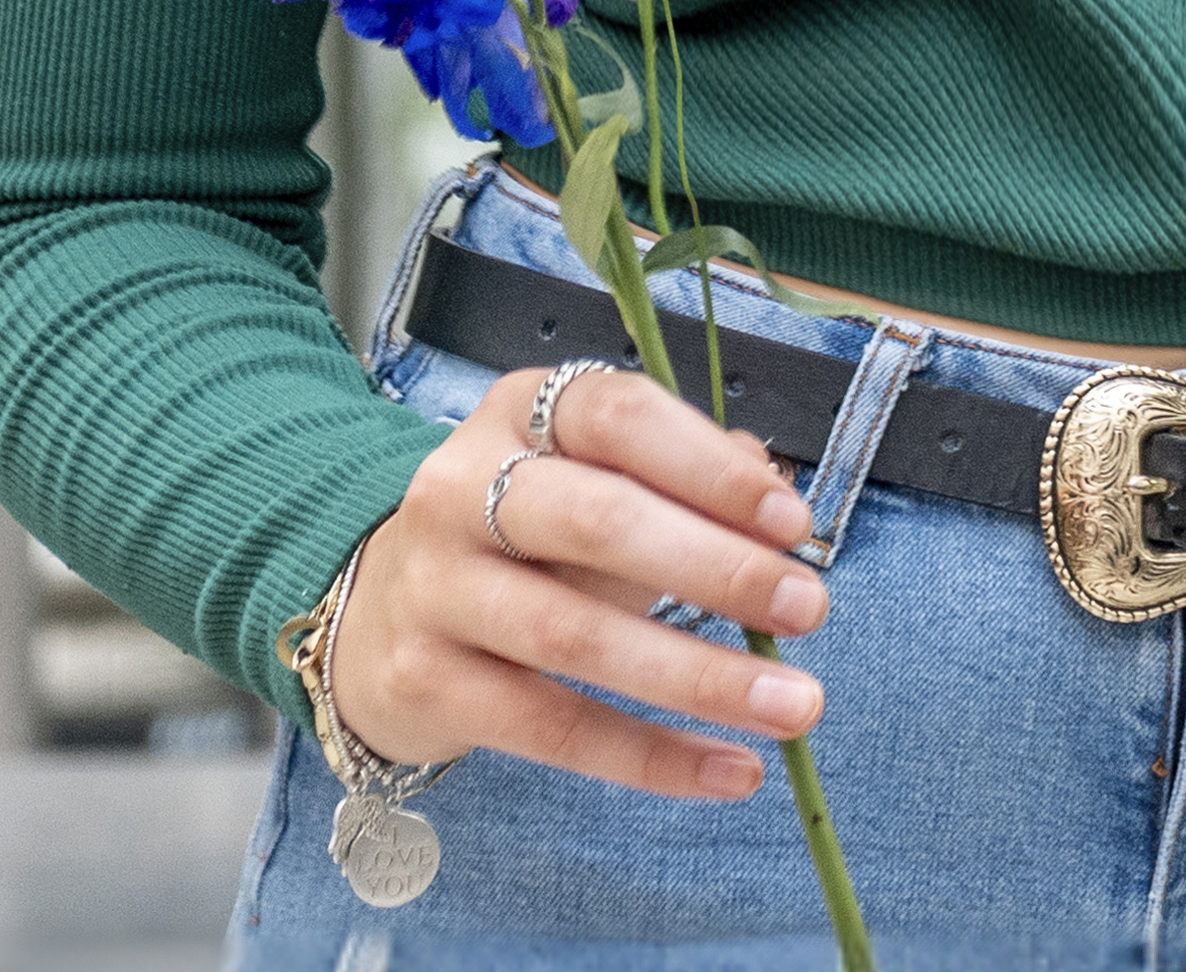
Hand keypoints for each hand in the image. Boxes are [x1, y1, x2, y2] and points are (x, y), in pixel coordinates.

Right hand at [329, 359, 831, 797]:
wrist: (375, 618)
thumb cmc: (527, 538)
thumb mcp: (597, 478)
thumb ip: (686, 475)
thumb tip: (774, 494)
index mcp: (519, 413)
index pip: (620, 419)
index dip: (712, 469)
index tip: (794, 524)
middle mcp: (459, 488)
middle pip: (599, 522)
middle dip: (718, 568)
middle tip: (809, 608)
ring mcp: (433, 589)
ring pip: (575, 636)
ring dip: (700, 676)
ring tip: (794, 706)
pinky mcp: (423, 684)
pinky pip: (550, 728)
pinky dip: (650, 755)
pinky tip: (729, 771)